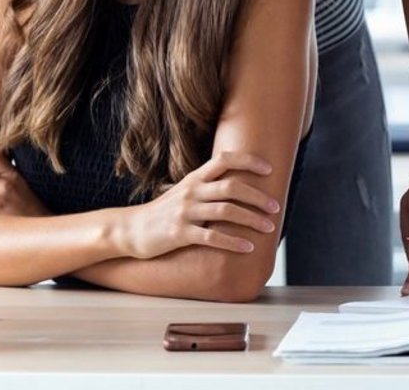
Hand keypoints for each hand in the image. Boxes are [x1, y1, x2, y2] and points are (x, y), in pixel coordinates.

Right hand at [115, 151, 279, 260]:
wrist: (132, 230)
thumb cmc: (164, 212)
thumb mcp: (184, 193)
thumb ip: (207, 187)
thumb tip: (240, 187)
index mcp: (194, 178)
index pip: (224, 160)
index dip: (248, 161)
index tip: (269, 169)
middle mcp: (191, 191)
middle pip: (231, 187)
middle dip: (257, 196)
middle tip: (275, 207)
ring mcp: (185, 212)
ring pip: (225, 211)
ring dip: (251, 219)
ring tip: (269, 228)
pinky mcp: (180, 234)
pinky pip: (212, 237)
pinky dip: (233, 242)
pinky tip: (248, 248)